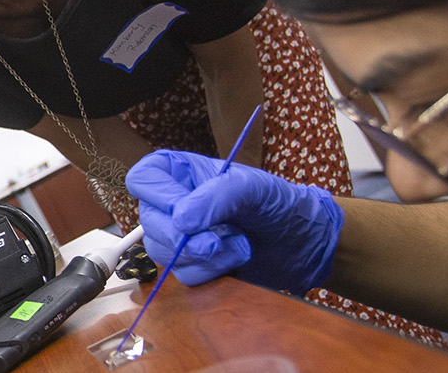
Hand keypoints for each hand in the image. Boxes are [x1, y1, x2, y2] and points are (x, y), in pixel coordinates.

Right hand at [126, 150, 342, 293]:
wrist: (302, 242)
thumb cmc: (278, 204)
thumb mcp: (253, 187)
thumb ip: (217, 196)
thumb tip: (182, 220)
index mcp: (182, 173)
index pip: (145, 178)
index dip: (158, 196)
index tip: (182, 211)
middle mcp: (175, 203)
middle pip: (150, 222)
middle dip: (184, 237)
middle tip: (216, 240)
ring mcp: (182, 236)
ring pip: (163, 253)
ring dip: (204, 255)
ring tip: (239, 245)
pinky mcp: (193, 265)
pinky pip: (183, 274)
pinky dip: (211, 271)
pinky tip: (236, 259)